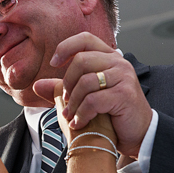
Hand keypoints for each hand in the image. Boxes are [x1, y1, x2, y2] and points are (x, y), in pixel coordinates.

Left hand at [48, 32, 151, 158]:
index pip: (85, 39)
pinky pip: (93, 100)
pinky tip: (79, 123)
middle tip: (65, 100)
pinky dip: (81, 114)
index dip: (66, 47)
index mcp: (109, 57)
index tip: (54, 64)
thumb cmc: (110, 113)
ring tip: (71, 115)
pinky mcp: (125, 94)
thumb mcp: (81, 98)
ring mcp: (124, 77)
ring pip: (86, 81)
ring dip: (73, 103)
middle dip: (67, 83)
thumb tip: (36, 85)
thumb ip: (61, 89)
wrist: (137, 133)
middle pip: (81, 60)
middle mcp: (118, 63)